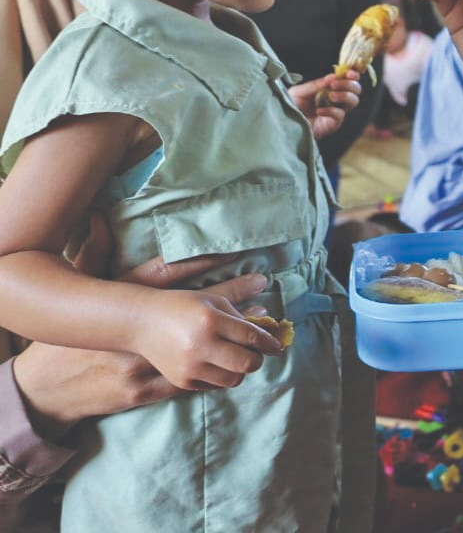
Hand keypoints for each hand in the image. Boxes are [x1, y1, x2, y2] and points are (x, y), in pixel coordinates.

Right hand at [13, 215, 265, 436]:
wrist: (46, 384)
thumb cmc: (71, 335)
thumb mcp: (84, 292)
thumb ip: (96, 252)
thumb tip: (99, 218)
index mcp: (129, 306)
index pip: (180, 284)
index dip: (219, 276)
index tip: (257, 275)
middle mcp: (142, 335)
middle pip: (207, 324)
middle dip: (242, 317)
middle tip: (267, 305)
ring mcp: (146, 366)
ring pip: (211, 361)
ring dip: (238, 352)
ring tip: (258, 340)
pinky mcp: (146, 391)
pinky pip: (194, 384)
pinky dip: (217, 374)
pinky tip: (233, 366)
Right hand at [135, 287, 282, 390]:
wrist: (142, 322)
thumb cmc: (182, 306)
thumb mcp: (212, 302)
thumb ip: (241, 316)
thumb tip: (268, 330)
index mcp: (211, 320)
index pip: (252, 337)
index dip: (270, 342)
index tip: (277, 344)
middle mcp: (201, 345)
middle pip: (247, 363)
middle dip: (258, 358)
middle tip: (256, 352)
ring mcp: (190, 366)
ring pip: (234, 379)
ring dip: (241, 369)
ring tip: (236, 357)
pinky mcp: (182, 380)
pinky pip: (215, 386)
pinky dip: (223, 376)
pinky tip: (219, 364)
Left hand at [289, 71, 361, 139]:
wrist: (283, 124)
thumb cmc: (290, 106)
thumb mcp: (300, 91)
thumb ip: (316, 84)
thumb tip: (333, 76)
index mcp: (329, 89)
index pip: (348, 80)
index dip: (353, 75)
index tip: (349, 73)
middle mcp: (336, 100)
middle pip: (356, 90)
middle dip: (349, 84)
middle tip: (334, 84)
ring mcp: (336, 112)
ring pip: (353, 101)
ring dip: (345, 95)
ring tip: (330, 96)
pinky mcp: (332, 125)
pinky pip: (340, 115)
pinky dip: (331, 111)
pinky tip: (319, 111)